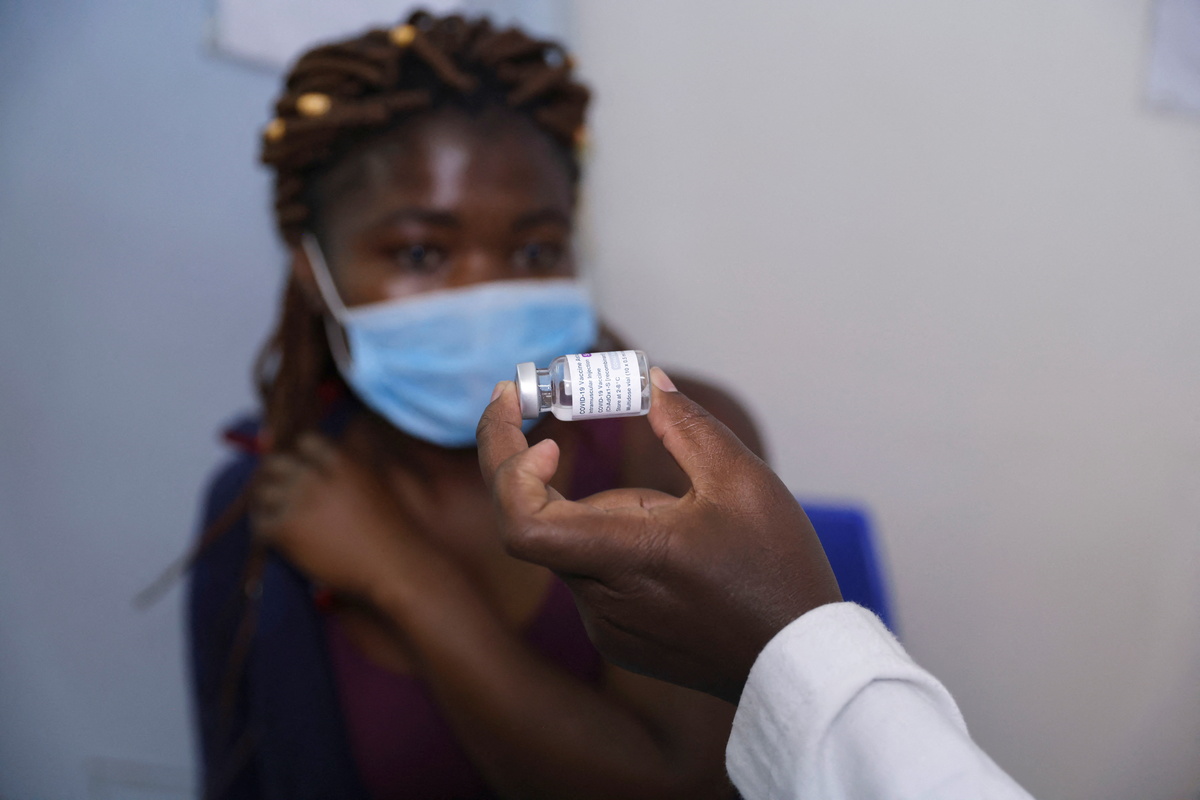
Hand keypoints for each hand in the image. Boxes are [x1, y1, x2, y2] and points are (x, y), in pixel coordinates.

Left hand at [251, 432, 417, 598]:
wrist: (393, 565)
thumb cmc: (391, 528)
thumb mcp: (376, 480)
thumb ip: (355, 459)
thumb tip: (346, 437)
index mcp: (341, 461)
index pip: (306, 443)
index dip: (301, 458)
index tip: (299, 470)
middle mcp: (316, 476)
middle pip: (277, 464)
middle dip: (275, 476)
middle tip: (277, 491)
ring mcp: (299, 502)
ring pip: (264, 493)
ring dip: (268, 504)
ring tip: (273, 515)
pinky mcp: (287, 529)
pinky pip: (261, 524)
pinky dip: (265, 530)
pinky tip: (275, 538)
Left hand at [477, 369, 841, 703]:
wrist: (799, 661)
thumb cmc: (778, 572)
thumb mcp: (742, 480)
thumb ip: (685, 424)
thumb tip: (647, 381)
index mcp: (630, 557)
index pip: (523, 523)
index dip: (511, 470)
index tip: (545, 438)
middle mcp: (603, 599)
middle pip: (534, 523)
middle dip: (527, 461)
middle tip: (533, 405)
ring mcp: (605, 624)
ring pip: (570, 545)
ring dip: (593, 507)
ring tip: (678, 513)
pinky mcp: (616, 637)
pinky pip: (590, 574)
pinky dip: (607, 540)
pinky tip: (671, 545)